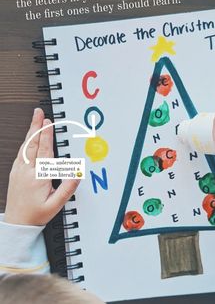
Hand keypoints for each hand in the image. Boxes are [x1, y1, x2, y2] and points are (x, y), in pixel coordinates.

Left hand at [4, 108, 78, 225]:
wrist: (17, 223)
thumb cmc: (36, 214)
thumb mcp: (55, 205)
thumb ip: (67, 189)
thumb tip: (77, 173)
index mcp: (38, 177)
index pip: (44, 151)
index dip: (47, 136)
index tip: (48, 123)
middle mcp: (27, 171)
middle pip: (32, 144)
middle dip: (36, 126)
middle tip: (39, 113)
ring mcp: (19, 171)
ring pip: (25, 146)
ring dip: (30, 132)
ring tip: (35, 120)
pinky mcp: (15, 173)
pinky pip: (20, 153)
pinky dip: (26, 142)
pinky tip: (28, 138)